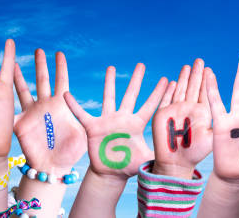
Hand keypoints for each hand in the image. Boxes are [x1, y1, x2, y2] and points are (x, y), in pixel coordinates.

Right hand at [13, 49, 85, 175]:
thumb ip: (80, 117)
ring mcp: (32, 113)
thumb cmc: (70, 152)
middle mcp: (46, 105)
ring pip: (24, 89)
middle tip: (39, 49)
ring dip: (20, 76)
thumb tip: (79, 102)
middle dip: (40, 65)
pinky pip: (10, 109)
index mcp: (61, 105)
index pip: (61, 81)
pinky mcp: (20, 123)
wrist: (52, 167)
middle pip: (42, 80)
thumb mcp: (81, 132)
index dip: (60, 67)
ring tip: (15, 62)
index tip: (59, 53)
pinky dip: (4, 99)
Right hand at [64, 64, 167, 178]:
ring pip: (109, 98)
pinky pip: (81, 114)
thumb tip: (172, 158)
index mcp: (136, 124)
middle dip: (136, 80)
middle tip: (141, 65)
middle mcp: (123, 118)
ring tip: (111, 67)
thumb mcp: (144, 160)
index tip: (168, 80)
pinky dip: (74, 105)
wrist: (110, 173)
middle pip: (131, 95)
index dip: (159, 94)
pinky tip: (66, 94)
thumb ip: (156, 156)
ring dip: (109, 83)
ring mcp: (108, 121)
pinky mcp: (93, 127)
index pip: (150, 106)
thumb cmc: (128, 166)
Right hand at [151, 59, 212, 178]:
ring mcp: (175, 111)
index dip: (206, 80)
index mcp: (201, 113)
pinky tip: (169, 81)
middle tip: (199, 60)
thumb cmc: (195, 153)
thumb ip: (217, 123)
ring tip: (187, 66)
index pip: (204, 92)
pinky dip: (167, 90)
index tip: (209, 68)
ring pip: (179, 90)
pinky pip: (165, 99)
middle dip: (195, 74)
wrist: (176, 162)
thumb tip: (231, 114)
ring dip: (182, 78)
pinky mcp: (162, 115)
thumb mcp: (211, 136)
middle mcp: (188, 109)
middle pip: (192, 87)